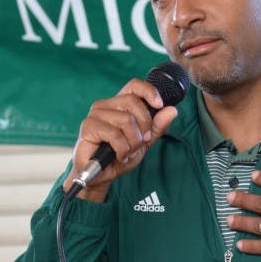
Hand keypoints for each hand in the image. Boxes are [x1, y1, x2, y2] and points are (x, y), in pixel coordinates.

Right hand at [62, 77, 178, 201]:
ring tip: (127, 152)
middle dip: (144, 126)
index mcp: (118, 104)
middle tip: (141, 142)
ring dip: (133, 142)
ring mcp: (95, 115)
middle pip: (133, 103)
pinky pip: (115, 134)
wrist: (101, 175)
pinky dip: (122, 149)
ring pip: (126, 120)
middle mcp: (105, 105)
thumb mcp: (144, 142)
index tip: (159, 105)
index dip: (149, 91)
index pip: (134, 86)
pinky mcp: (88, 127)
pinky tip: (119, 156)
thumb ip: (157, 126)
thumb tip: (172, 110)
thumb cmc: (119, 156)